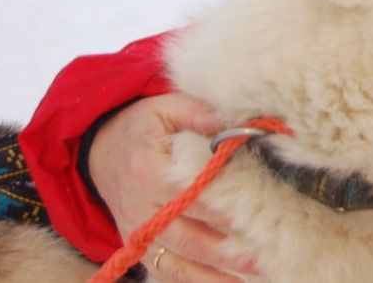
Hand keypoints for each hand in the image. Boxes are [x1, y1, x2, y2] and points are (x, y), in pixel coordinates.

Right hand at [87, 94, 259, 280]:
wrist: (101, 150)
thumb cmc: (144, 127)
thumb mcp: (169, 107)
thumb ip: (206, 116)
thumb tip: (251, 125)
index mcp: (146, 168)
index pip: (189, 192)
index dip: (223, 205)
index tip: (258, 213)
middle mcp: (139, 207)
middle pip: (187, 233)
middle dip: (230, 247)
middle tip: (271, 251)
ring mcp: (137, 232)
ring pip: (179, 260)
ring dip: (218, 272)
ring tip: (260, 271)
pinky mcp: (140, 248)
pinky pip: (167, 272)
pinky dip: (198, 282)